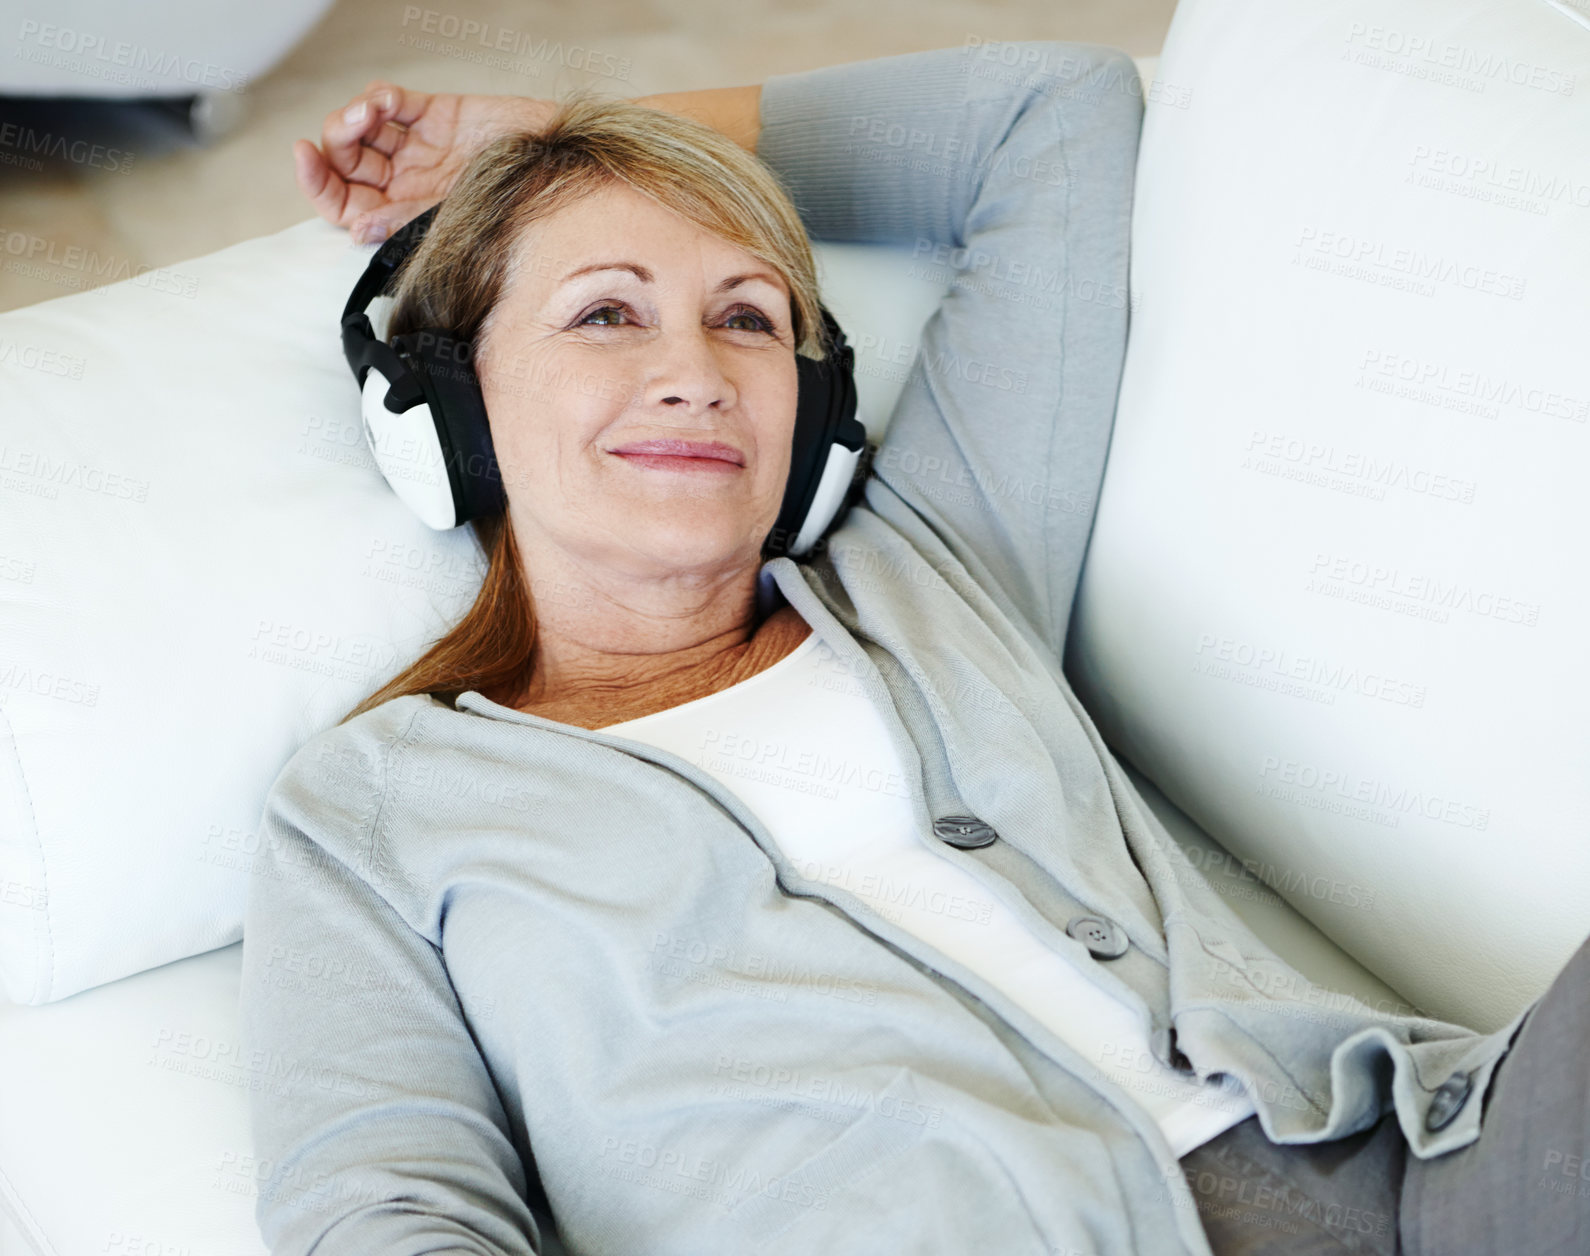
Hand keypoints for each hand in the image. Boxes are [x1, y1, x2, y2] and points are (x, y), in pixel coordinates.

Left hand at [295, 80, 556, 243]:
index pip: (344, 204)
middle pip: (345, 164)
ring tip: (370, 114)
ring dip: (354, 117)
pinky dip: (379, 98)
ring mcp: (419, 149)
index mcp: (405, 218)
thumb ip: (406, 224)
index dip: (317, 183)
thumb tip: (357, 230)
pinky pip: (392, 103)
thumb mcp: (457, 221)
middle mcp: (407, 185)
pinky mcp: (435, 116)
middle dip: (334, 145)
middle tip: (348, 132)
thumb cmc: (521, 206)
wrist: (563, 169)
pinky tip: (386, 103)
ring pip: (361, 130)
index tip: (303, 156)